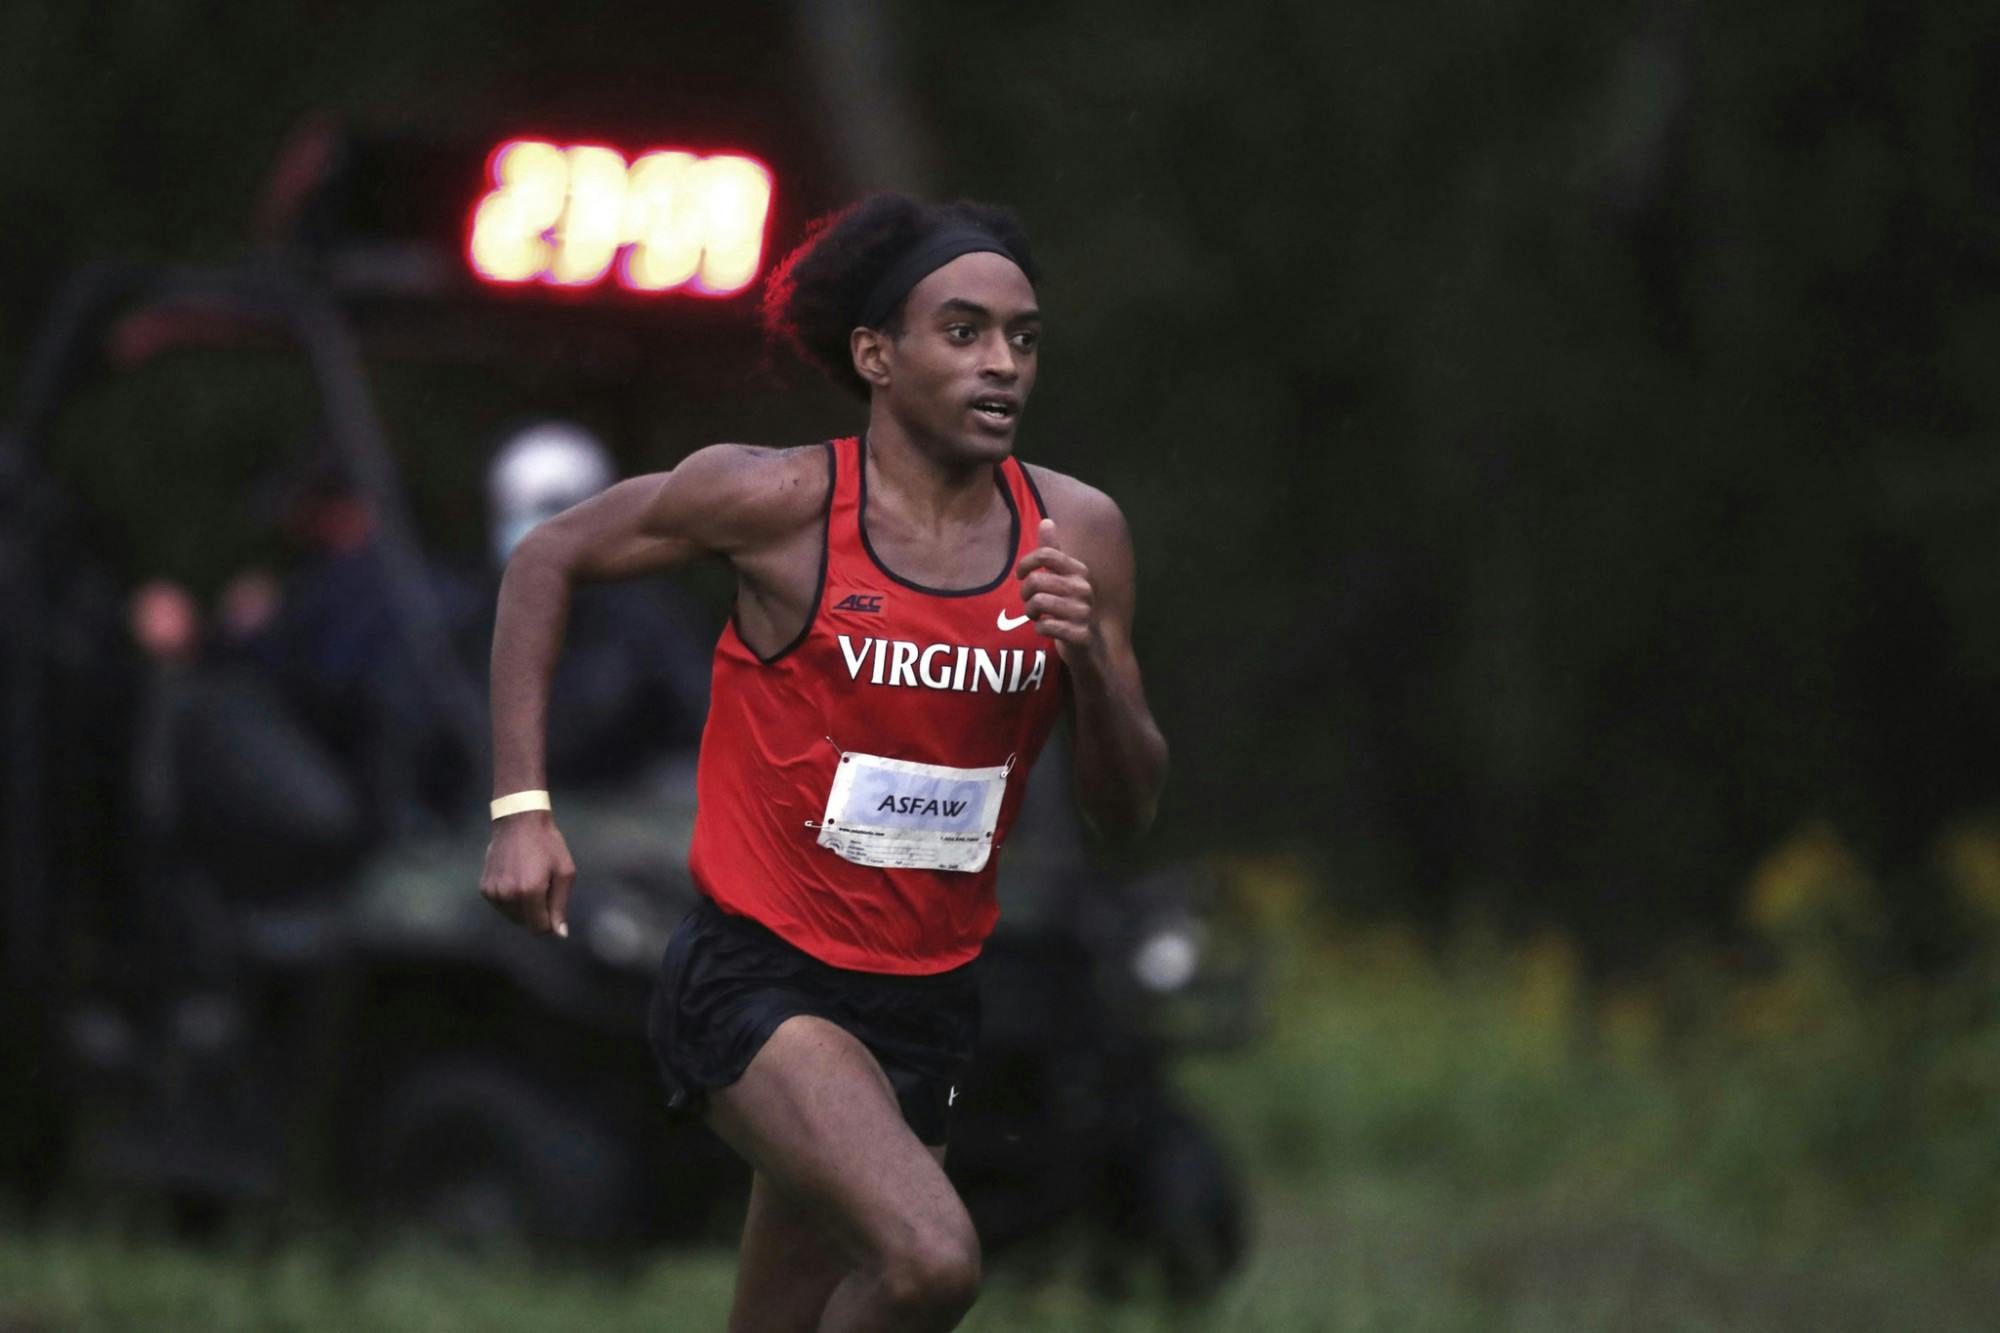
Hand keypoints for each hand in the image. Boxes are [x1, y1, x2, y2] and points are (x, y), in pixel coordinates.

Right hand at [479, 811, 576, 936]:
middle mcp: (508, 895)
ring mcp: (493, 893)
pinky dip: (510, 900)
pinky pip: (501, 906)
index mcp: (530, 892)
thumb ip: (560, 905)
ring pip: (513, 917)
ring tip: (529, 880)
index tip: (553, 905)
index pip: (540, 928)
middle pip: (526, 924)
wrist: (518, 821)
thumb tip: (560, 934)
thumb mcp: (565, 872)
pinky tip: (516, 879)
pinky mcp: (484, 889)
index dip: (550, 922)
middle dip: (537, 912)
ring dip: (523, 907)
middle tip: (543, 886)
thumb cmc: (547, 844)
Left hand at [1013, 518, 1096, 663]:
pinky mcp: (1081, 635)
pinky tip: (1045, 629)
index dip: (1026, 563)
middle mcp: (1084, 589)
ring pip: (1038, 602)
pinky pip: (1046, 626)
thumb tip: (1046, 521)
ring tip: (1036, 616)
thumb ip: (1053, 551)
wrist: (1089, 646)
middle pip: (1037, 580)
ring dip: (1031, 612)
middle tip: (1029, 602)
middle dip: (1025, 593)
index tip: (1020, 575)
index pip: (1046, 555)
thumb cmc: (1070, 608)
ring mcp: (1084, 613)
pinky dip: (1040, 629)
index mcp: (1079, 571)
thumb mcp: (1062, 578)